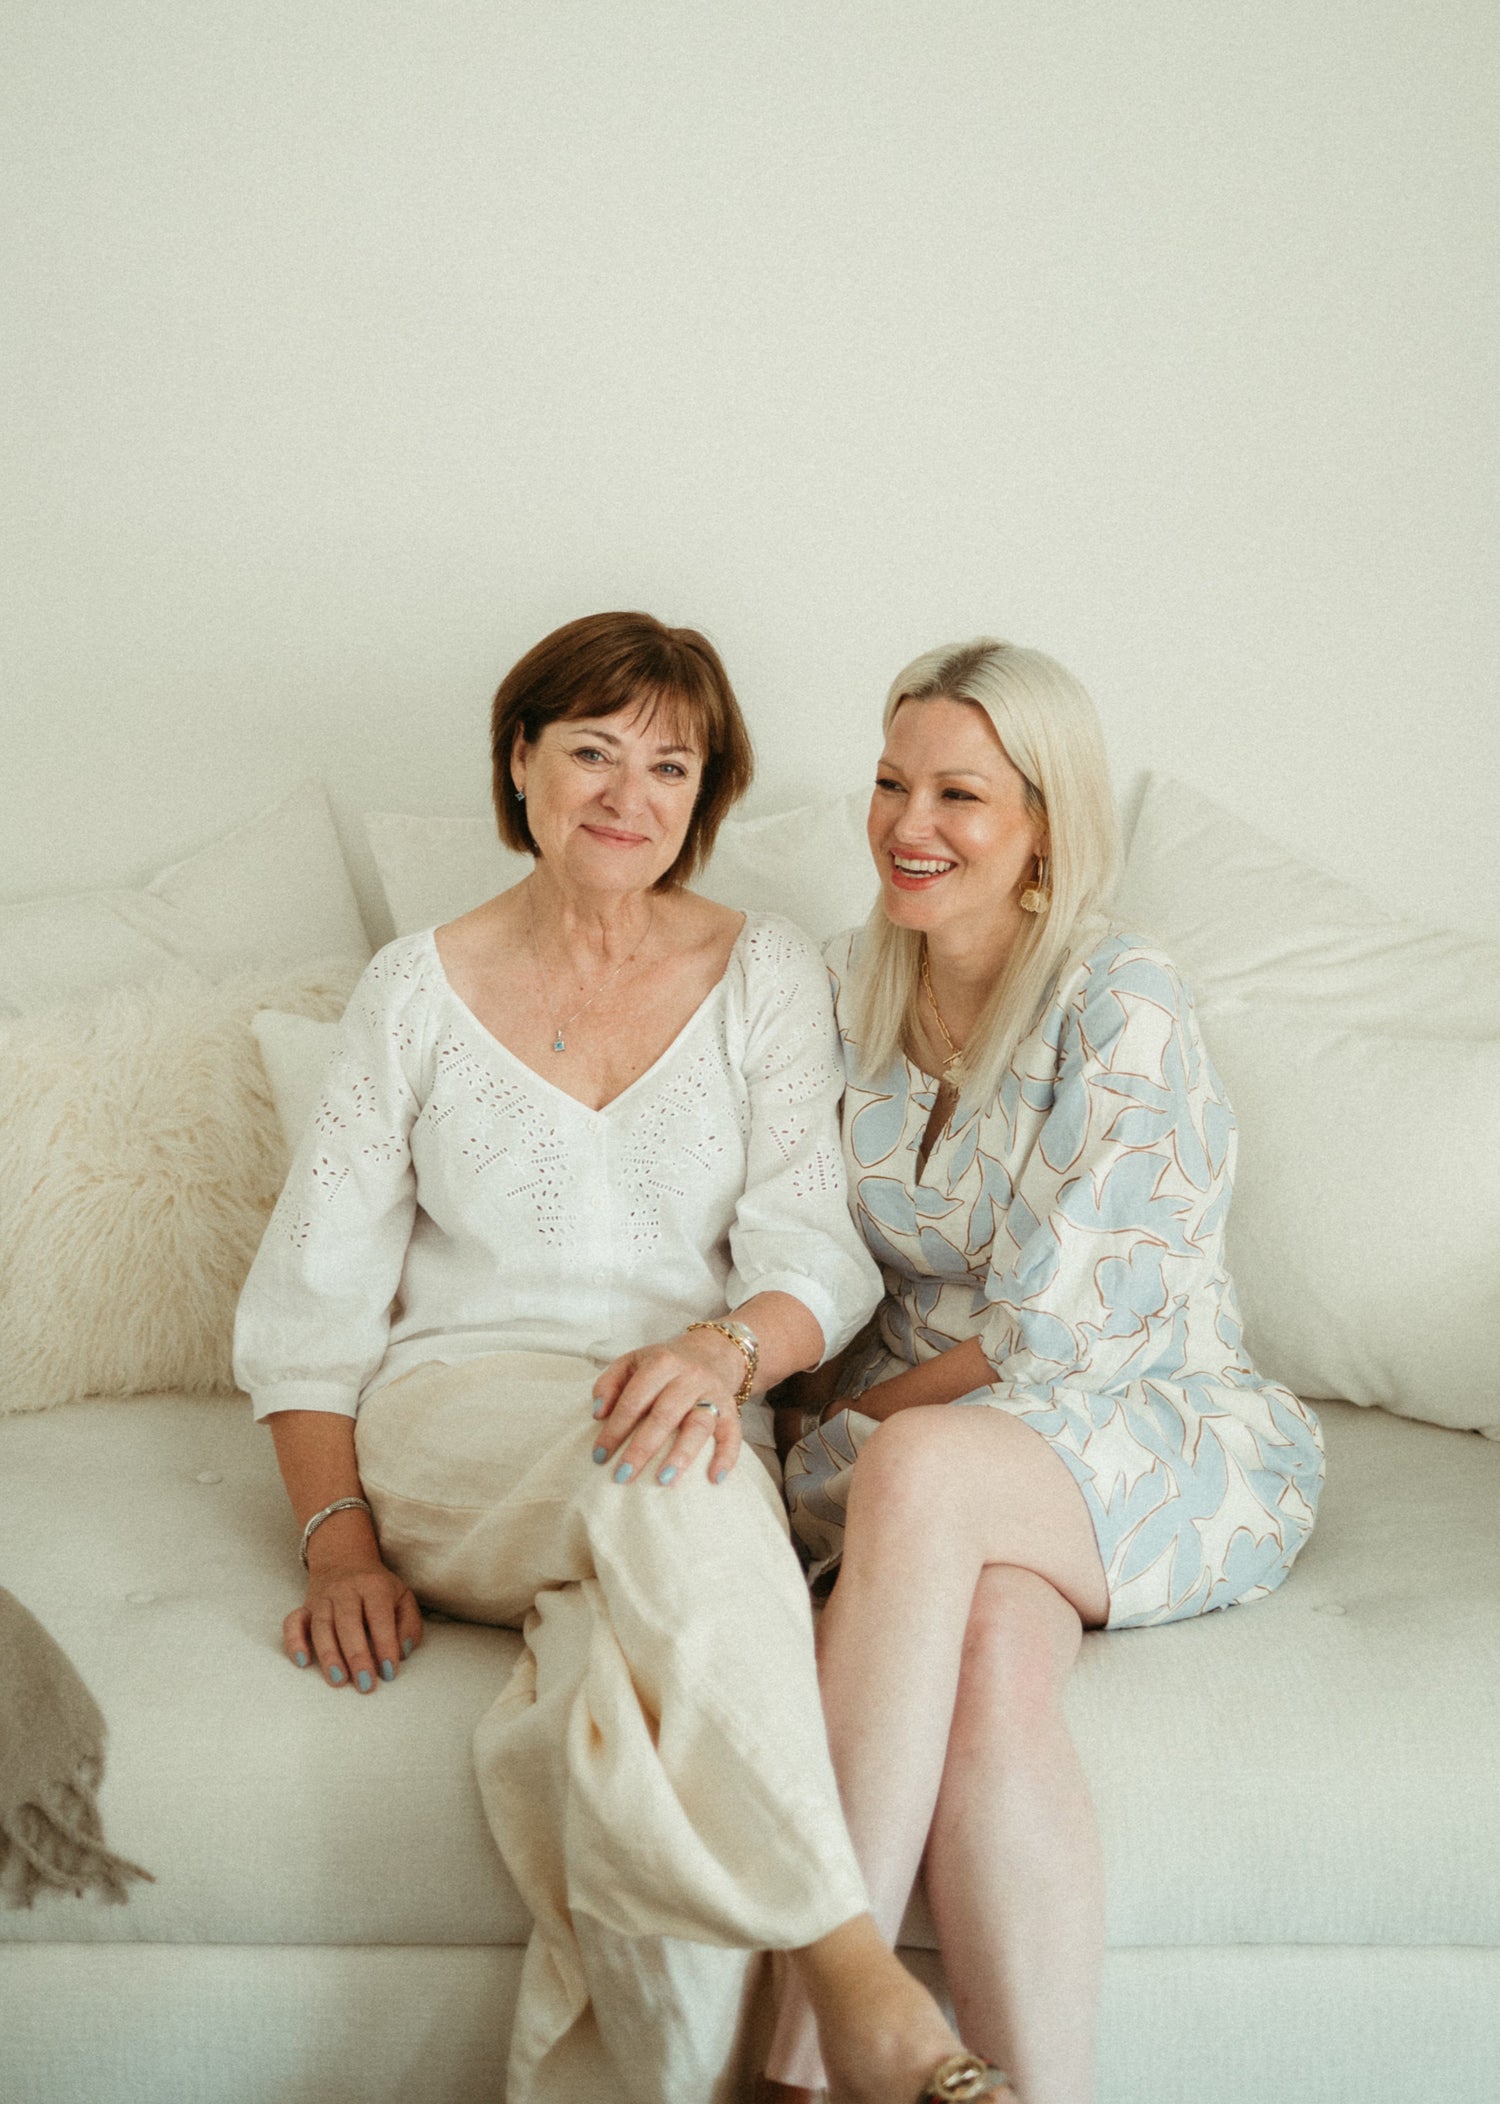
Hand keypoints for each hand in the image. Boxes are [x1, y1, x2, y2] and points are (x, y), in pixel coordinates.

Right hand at [286, 1551, 423, 1691]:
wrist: (345, 1559)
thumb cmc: (378, 1588)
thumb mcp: (403, 1597)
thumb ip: (409, 1625)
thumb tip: (403, 1653)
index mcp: (374, 1586)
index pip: (379, 1617)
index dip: (385, 1645)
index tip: (390, 1672)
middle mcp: (345, 1590)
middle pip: (348, 1623)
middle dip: (357, 1656)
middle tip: (365, 1684)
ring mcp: (322, 1598)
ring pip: (321, 1626)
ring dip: (329, 1655)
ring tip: (338, 1680)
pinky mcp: (304, 1607)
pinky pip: (293, 1623)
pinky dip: (294, 1642)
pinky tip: (302, 1661)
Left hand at [591, 1329, 743, 1486]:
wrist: (710, 1353)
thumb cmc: (663, 1366)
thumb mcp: (632, 1362)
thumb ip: (609, 1383)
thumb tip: (598, 1413)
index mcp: (661, 1363)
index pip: (634, 1399)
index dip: (615, 1429)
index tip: (599, 1456)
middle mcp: (690, 1377)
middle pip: (665, 1415)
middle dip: (642, 1448)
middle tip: (623, 1475)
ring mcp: (713, 1393)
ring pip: (699, 1425)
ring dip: (681, 1455)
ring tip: (664, 1481)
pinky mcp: (731, 1409)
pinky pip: (733, 1433)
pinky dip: (727, 1456)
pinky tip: (714, 1478)